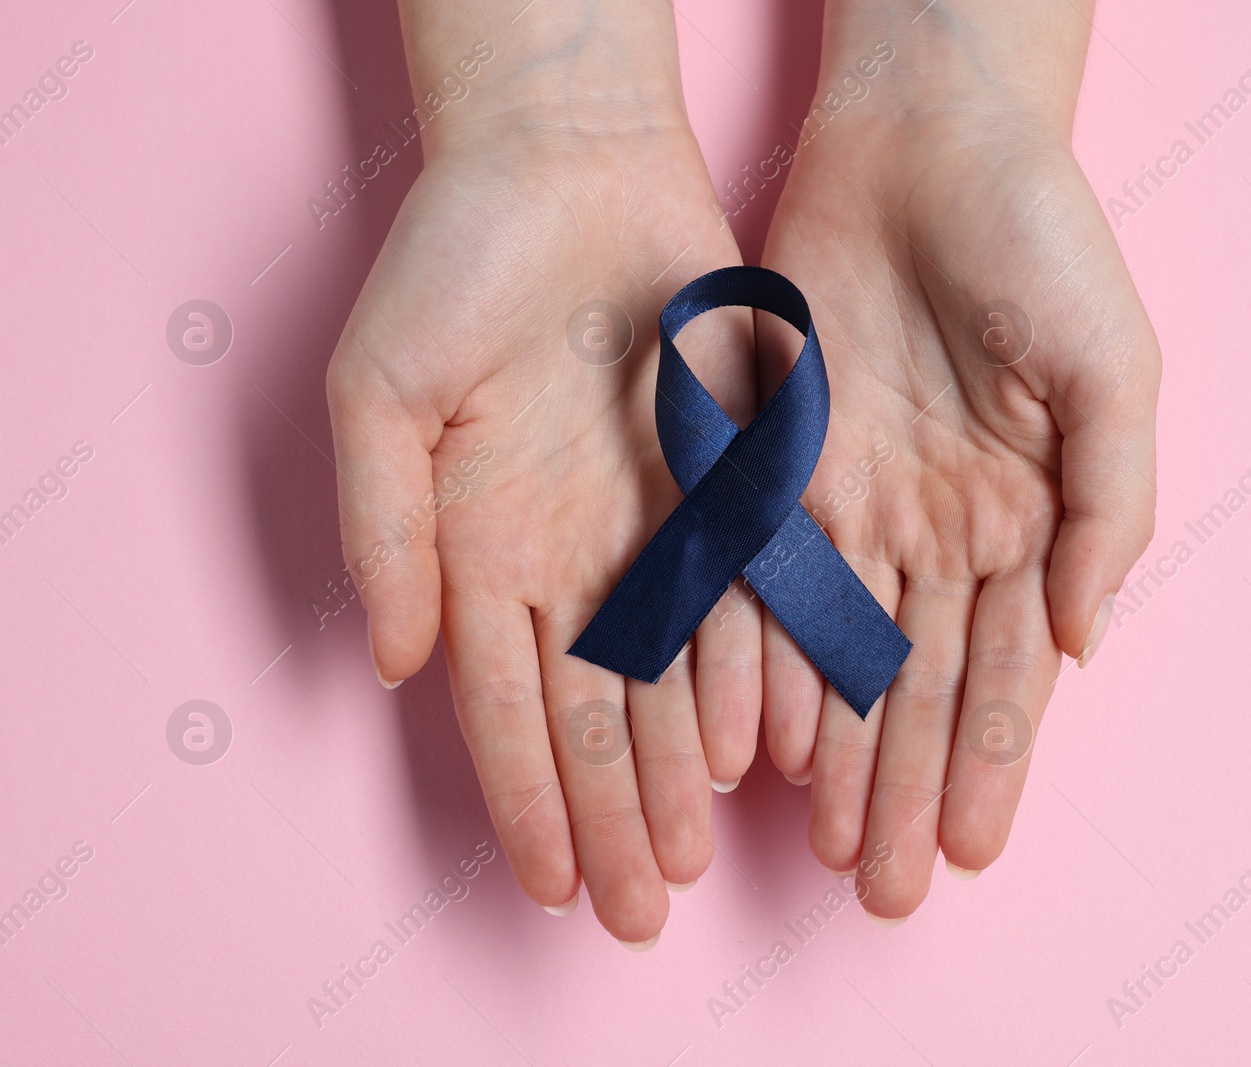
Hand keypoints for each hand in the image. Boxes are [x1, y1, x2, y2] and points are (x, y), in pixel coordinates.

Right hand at [327, 8, 761, 945]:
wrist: (571, 165)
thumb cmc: (456, 266)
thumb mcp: (382, 392)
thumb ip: (384, 529)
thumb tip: (397, 663)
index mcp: (484, 551)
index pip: (504, 708)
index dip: (526, 801)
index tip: (548, 887)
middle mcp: (573, 558)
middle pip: (596, 717)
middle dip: (614, 817)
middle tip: (637, 913)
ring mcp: (654, 526)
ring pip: (676, 677)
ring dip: (683, 772)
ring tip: (695, 860)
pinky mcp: (728, 482)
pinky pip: (745, 594)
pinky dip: (752, 670)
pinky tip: (763, 747)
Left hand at [757, 15, 1160, 919]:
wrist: (929, 139)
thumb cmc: (1041, 243)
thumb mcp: (1114, 370)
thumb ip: (1111, 510)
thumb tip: (1088, 642)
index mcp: (1024, 517)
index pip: (1003, 670)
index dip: (988, 764)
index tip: (970, 852)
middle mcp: (936, 528)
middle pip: (916, 687)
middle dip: (902, 789)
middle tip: (882, 891)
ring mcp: (852, 500)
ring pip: (837, 657)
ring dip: (834, 754)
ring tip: (825, 845)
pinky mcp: (775, 459)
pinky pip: (763, 579)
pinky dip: (761, 660)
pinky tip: (762, 739)